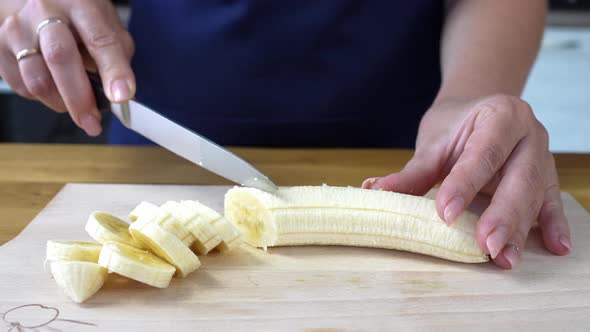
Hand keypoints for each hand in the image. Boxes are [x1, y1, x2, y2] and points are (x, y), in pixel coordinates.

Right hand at [0, 0, 134, 135]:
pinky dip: (42, 98)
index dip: (113, 71)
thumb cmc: (79, 18)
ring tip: (76, 106)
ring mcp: (18, 28)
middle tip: (93, 123)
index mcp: (81, 4)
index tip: (121, 96)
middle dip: (79, 99)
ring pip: (37, 79)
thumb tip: (121, 95)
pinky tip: (55, 89)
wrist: (41, 3)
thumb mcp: (106, 27)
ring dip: (61, 103)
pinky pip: (21, 86)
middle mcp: (45, 11)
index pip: (100, 39)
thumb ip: (117, 57)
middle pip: (60, 58)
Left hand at [362, 95, 571, 268]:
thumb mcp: (434, 142)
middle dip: (502, 215)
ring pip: (535, 195)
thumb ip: (413, 171)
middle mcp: (528, 134)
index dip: (465, 185)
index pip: (483, 154)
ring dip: (522, 230)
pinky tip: (557, 247)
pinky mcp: (547, 176)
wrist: (479, 109)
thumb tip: (376, 192)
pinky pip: (551, 202)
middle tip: (485, 245)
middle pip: (519, 178)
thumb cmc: (455, 124)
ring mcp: (542, 156)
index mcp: (501, 115)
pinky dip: (553, 225)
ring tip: (506, 258)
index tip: (446, 213)